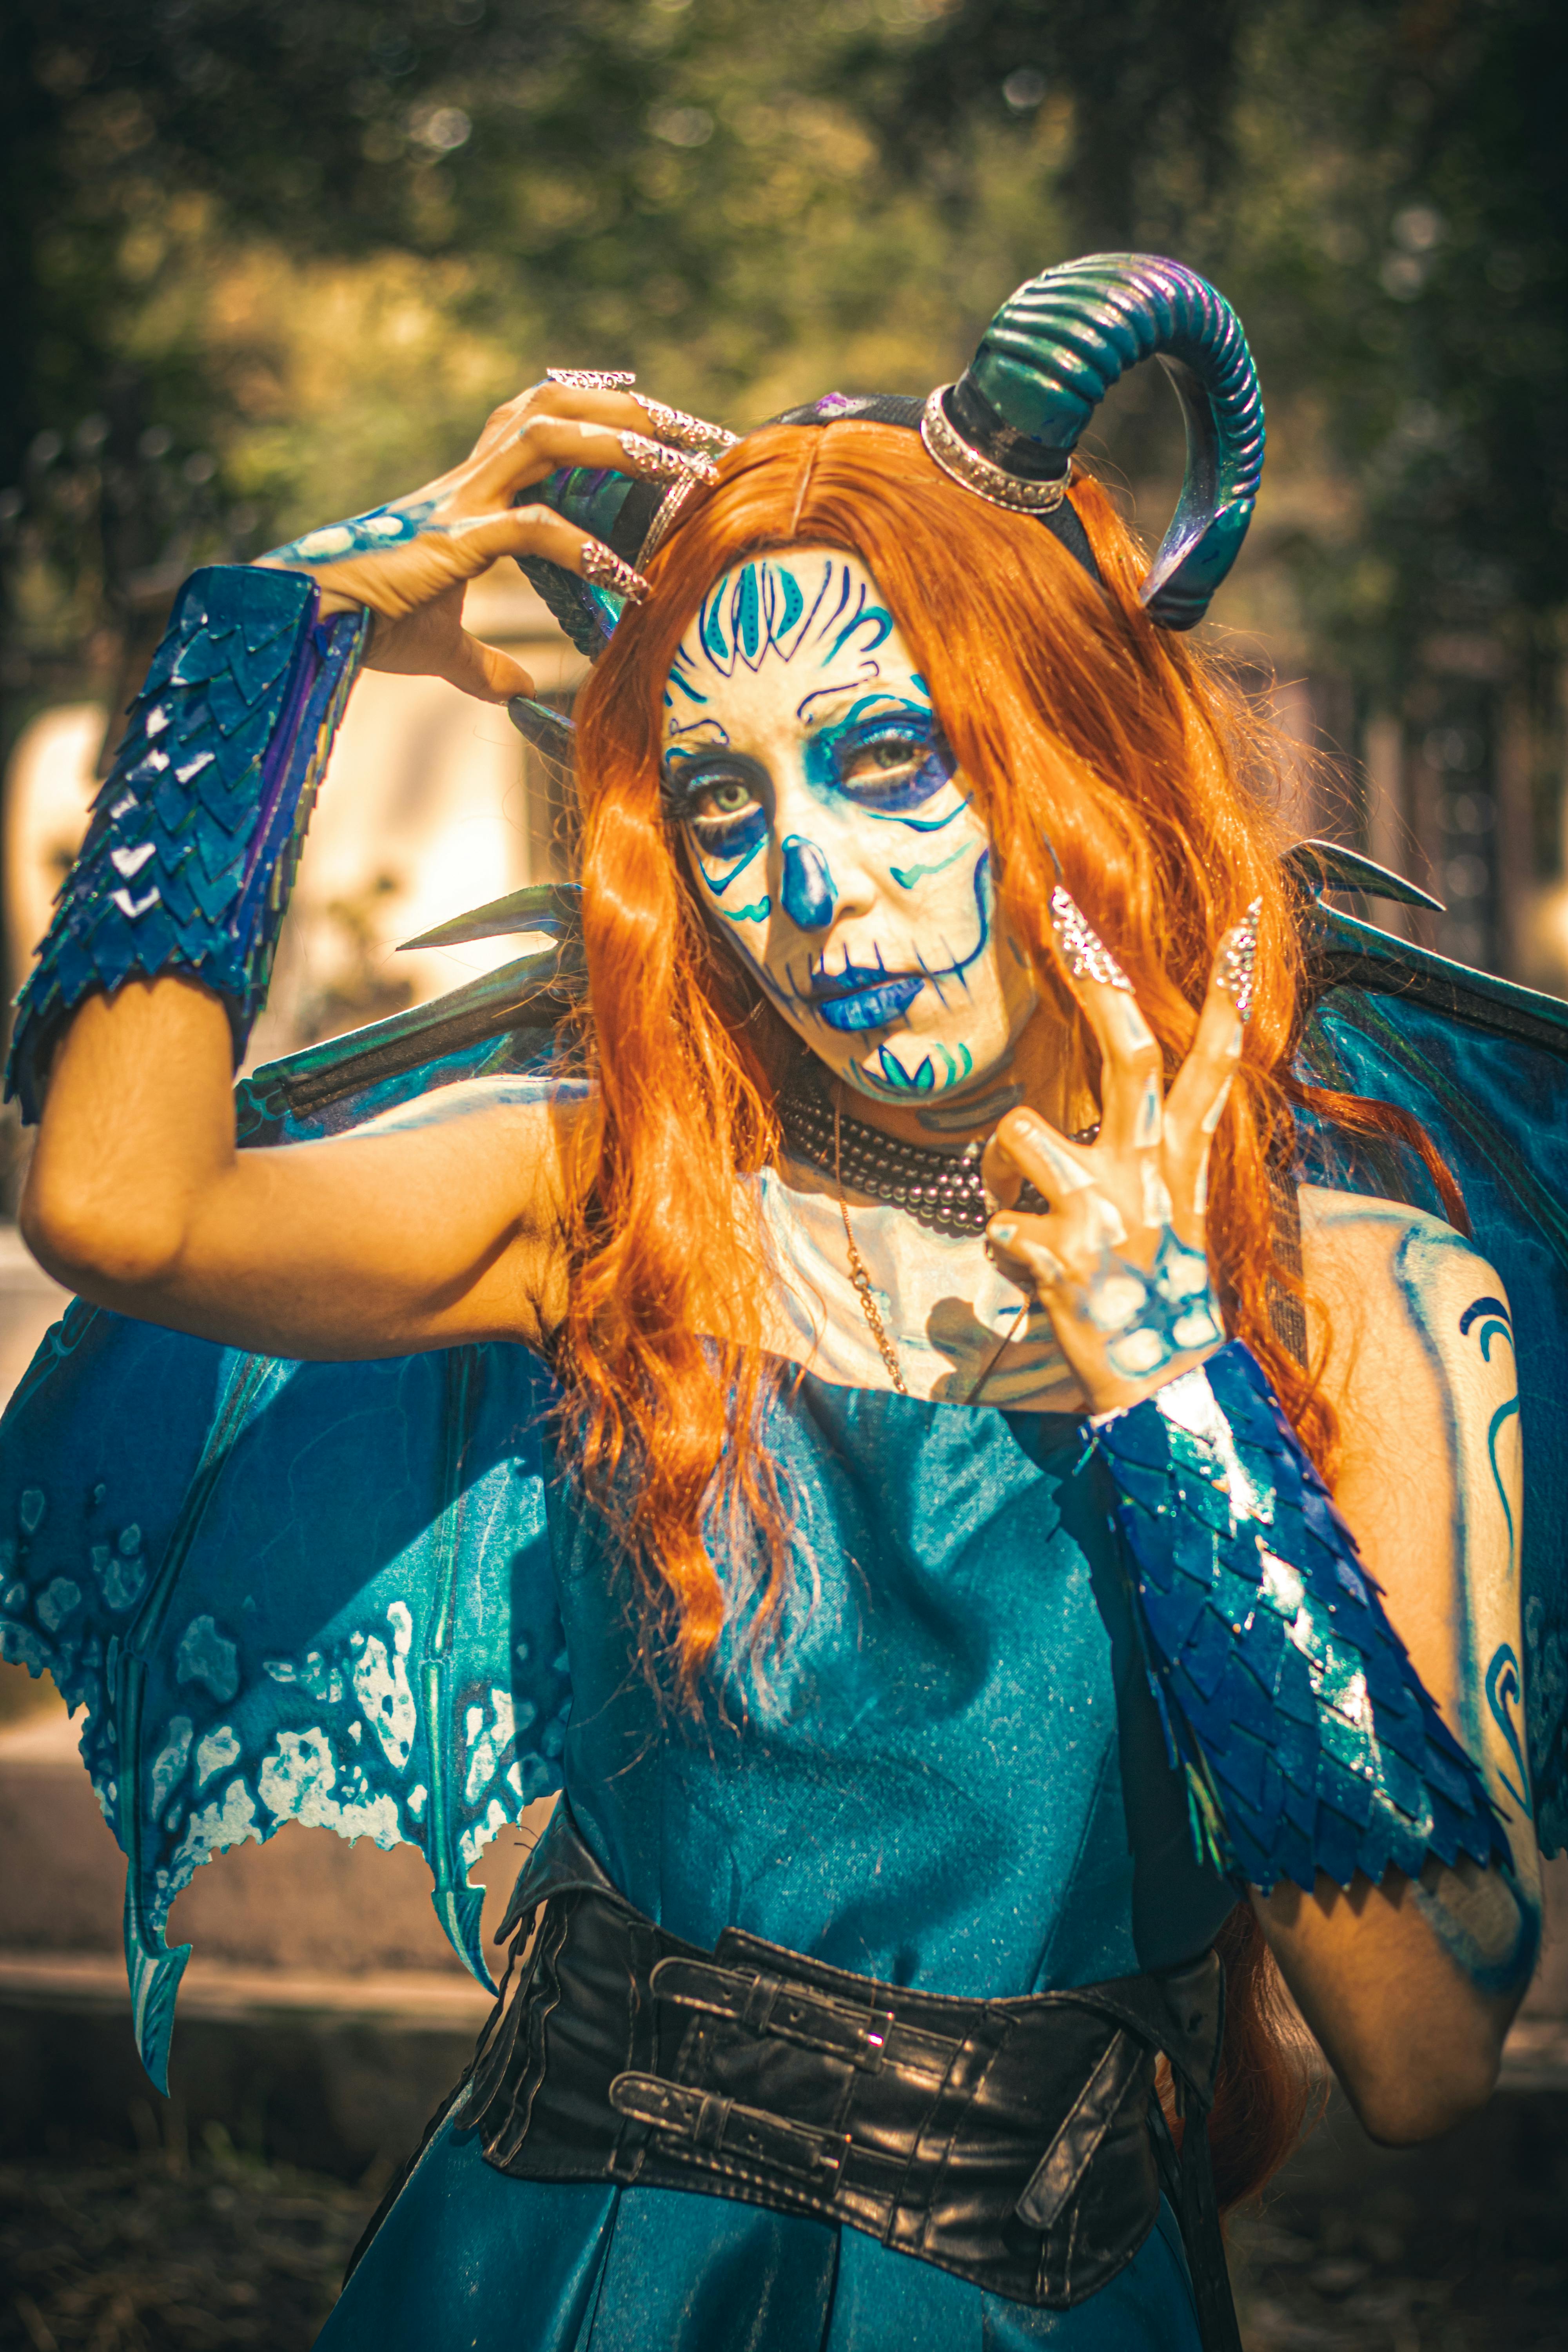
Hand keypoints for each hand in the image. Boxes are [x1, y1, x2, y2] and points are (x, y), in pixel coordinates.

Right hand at [255, 378, 730, 702]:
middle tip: (701, 432)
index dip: (594, 401)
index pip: (537, 415)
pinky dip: (588, 552)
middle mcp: (468, 481)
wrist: (304, 622)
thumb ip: (483, 666)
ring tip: (684, 475)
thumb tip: (520, 690)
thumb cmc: (363, 626)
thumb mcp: (440, 648)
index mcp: (467, 492)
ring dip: (622, 447)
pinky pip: (536, 530)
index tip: (653, 411)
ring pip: (551, 437)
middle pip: (557, 405)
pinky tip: (630, 584)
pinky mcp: (455, 541)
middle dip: (633, 410)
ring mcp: (462, 505)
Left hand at [982, 890, 1258, 1417]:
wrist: (1171, 1390)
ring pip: (1020, 1135)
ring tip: (1023, 1211)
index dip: (1229, 991)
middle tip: (1064, 906)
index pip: (1215, 1063)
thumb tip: (1115, 1121)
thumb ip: (1149, 1162)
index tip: (1237, 917)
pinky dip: (999, 1252)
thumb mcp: (1173, 1219)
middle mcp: (1148, 1174)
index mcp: (1179, 1163)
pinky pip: (996, 1227)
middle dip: (1099, 979)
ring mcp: (1107, 1213)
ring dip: (1000, 1170)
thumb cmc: (1160, 1299)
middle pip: (1131, 1052)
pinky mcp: (1062, 1258)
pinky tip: (1029, 1280)